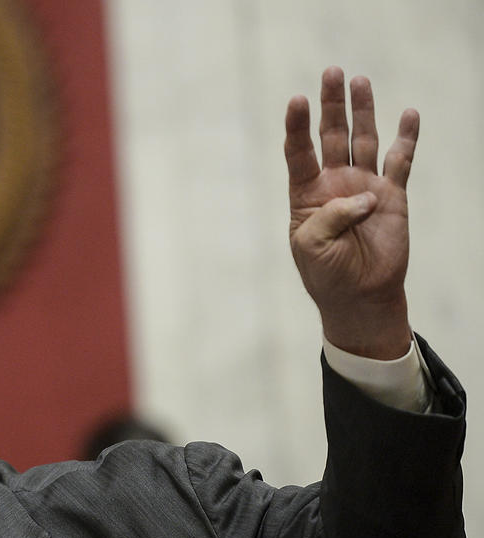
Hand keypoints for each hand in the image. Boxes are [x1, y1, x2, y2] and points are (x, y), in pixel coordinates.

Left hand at [284, 66, 417, 358]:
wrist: (359, 297)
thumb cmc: (326, 274)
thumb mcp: (312, 247)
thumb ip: (330, 218)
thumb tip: (365, 196)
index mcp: (305, 194)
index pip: (298, 152)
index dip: (297, 127)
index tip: (297, 100)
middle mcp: (333, 183)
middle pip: (332, 135)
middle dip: (331, 105)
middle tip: (332, 72)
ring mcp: (364, 186)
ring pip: (364, 140)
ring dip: (363, 111)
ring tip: (359, 81)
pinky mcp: (393, 196)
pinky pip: (400, 161)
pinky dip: (406, 138)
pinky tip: (408, 114)